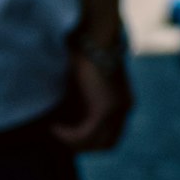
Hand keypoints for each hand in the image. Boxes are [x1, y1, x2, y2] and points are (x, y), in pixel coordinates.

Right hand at [48, 1, 132, 153]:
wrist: (95, 32)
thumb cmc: (86, 47)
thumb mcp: (84, 80)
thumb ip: (80, 98)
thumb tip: (62, 115)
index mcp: (123, 100)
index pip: (111, 134)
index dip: (90, 140)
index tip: (68, 135)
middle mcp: (124, 108)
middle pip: (107, 143)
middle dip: (83, 146)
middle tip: (60, 140)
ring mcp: (118, 110)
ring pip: (97, 142)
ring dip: (73, 142)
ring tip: (54, 133)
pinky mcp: (105, 109)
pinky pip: (85, 133)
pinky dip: (68, 135)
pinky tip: (54, 128)